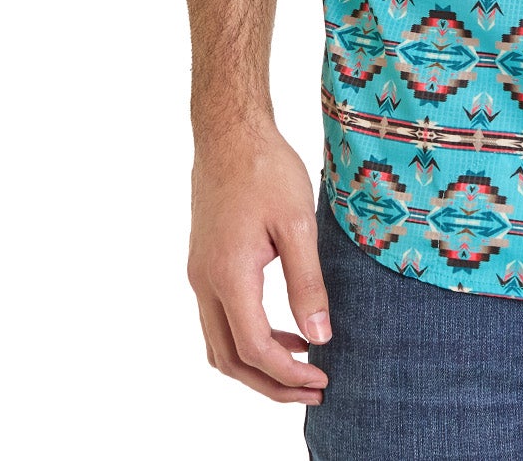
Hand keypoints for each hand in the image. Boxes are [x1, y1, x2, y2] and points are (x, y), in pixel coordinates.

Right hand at [186, 127, 330, 404]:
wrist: (229, 132)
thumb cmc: (266, 169)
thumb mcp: (299, 223)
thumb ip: (308, 283)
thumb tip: (320, 337)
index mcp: (228, 276)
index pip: (254, 348)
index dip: (287, 374)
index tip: (322, 380)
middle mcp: (205, 283)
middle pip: (230, 360)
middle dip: (270, 384)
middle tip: (314, 390)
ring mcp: (200, 275)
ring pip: (220, 344)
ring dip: (257, 365)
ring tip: (303, 366)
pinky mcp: (205, 264)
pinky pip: (221, 319)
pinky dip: (249, 337)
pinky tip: (285, 329)